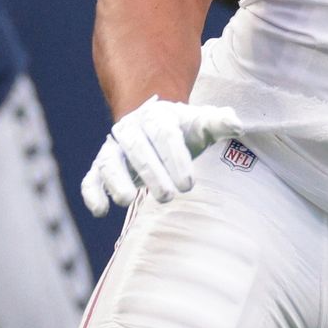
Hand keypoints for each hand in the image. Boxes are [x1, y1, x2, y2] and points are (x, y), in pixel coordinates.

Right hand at [80, 96, 211, 213]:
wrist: (155, 123)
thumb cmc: (184, 129)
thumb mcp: (202, 123)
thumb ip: (219, 122)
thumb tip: (236, 124)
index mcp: (158, 117)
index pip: (165, 134)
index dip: (176, 158)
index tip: (189, 184)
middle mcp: (131, 130)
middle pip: (138, 149)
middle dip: (152, 173)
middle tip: (169, 196)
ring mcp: (114, 148)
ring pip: (109, 162)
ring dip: (117, 181)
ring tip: (128, 200)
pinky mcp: (102, 168)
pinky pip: (91, 178)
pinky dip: (92, 193)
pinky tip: (100, 210)